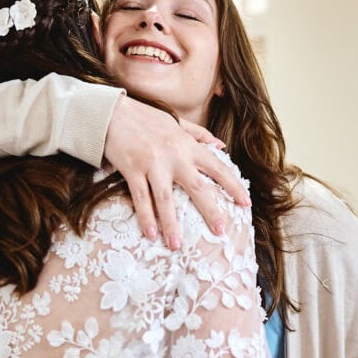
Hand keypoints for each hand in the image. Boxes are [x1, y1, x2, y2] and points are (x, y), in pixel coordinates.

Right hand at [102, 96, 249, 248]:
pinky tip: (151, 234)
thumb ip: (199, 134)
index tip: (245, 203)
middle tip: (221, 231)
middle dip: (210, 211)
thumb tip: (221, 146)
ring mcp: (152, 164)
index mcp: (187, 145)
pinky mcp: (132, 170)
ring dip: (171, 224)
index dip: (233, 186)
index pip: (217, 168)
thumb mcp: (176, 121)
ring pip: (165, 199)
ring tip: (176, 245)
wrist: (112, 112)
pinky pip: (140, 198)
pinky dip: (145, 217)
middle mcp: (173, 156)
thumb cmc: (145, 117)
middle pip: (197, 187)